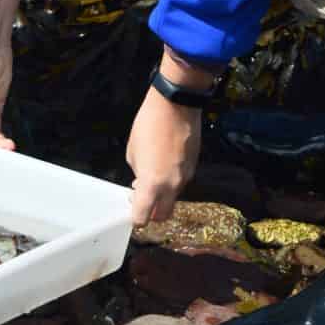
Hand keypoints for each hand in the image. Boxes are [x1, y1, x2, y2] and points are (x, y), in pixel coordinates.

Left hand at [125, 86, 202, 226]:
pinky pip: (181, 182)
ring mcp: (185, 177)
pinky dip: (171, 182)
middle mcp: (171, 186)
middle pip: (163, 215)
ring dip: (162, 196)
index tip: (131, 212)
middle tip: (142, 199)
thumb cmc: (148, 125)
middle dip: (152, 213)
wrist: (176, 105)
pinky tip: (164, 164)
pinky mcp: (193, 167)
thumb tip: (142, 182)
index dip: (136, 218)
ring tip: (152, 177)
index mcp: (152, 184)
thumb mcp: (133, 152)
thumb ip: (138, 173)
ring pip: (173, 198)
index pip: (143, 217)